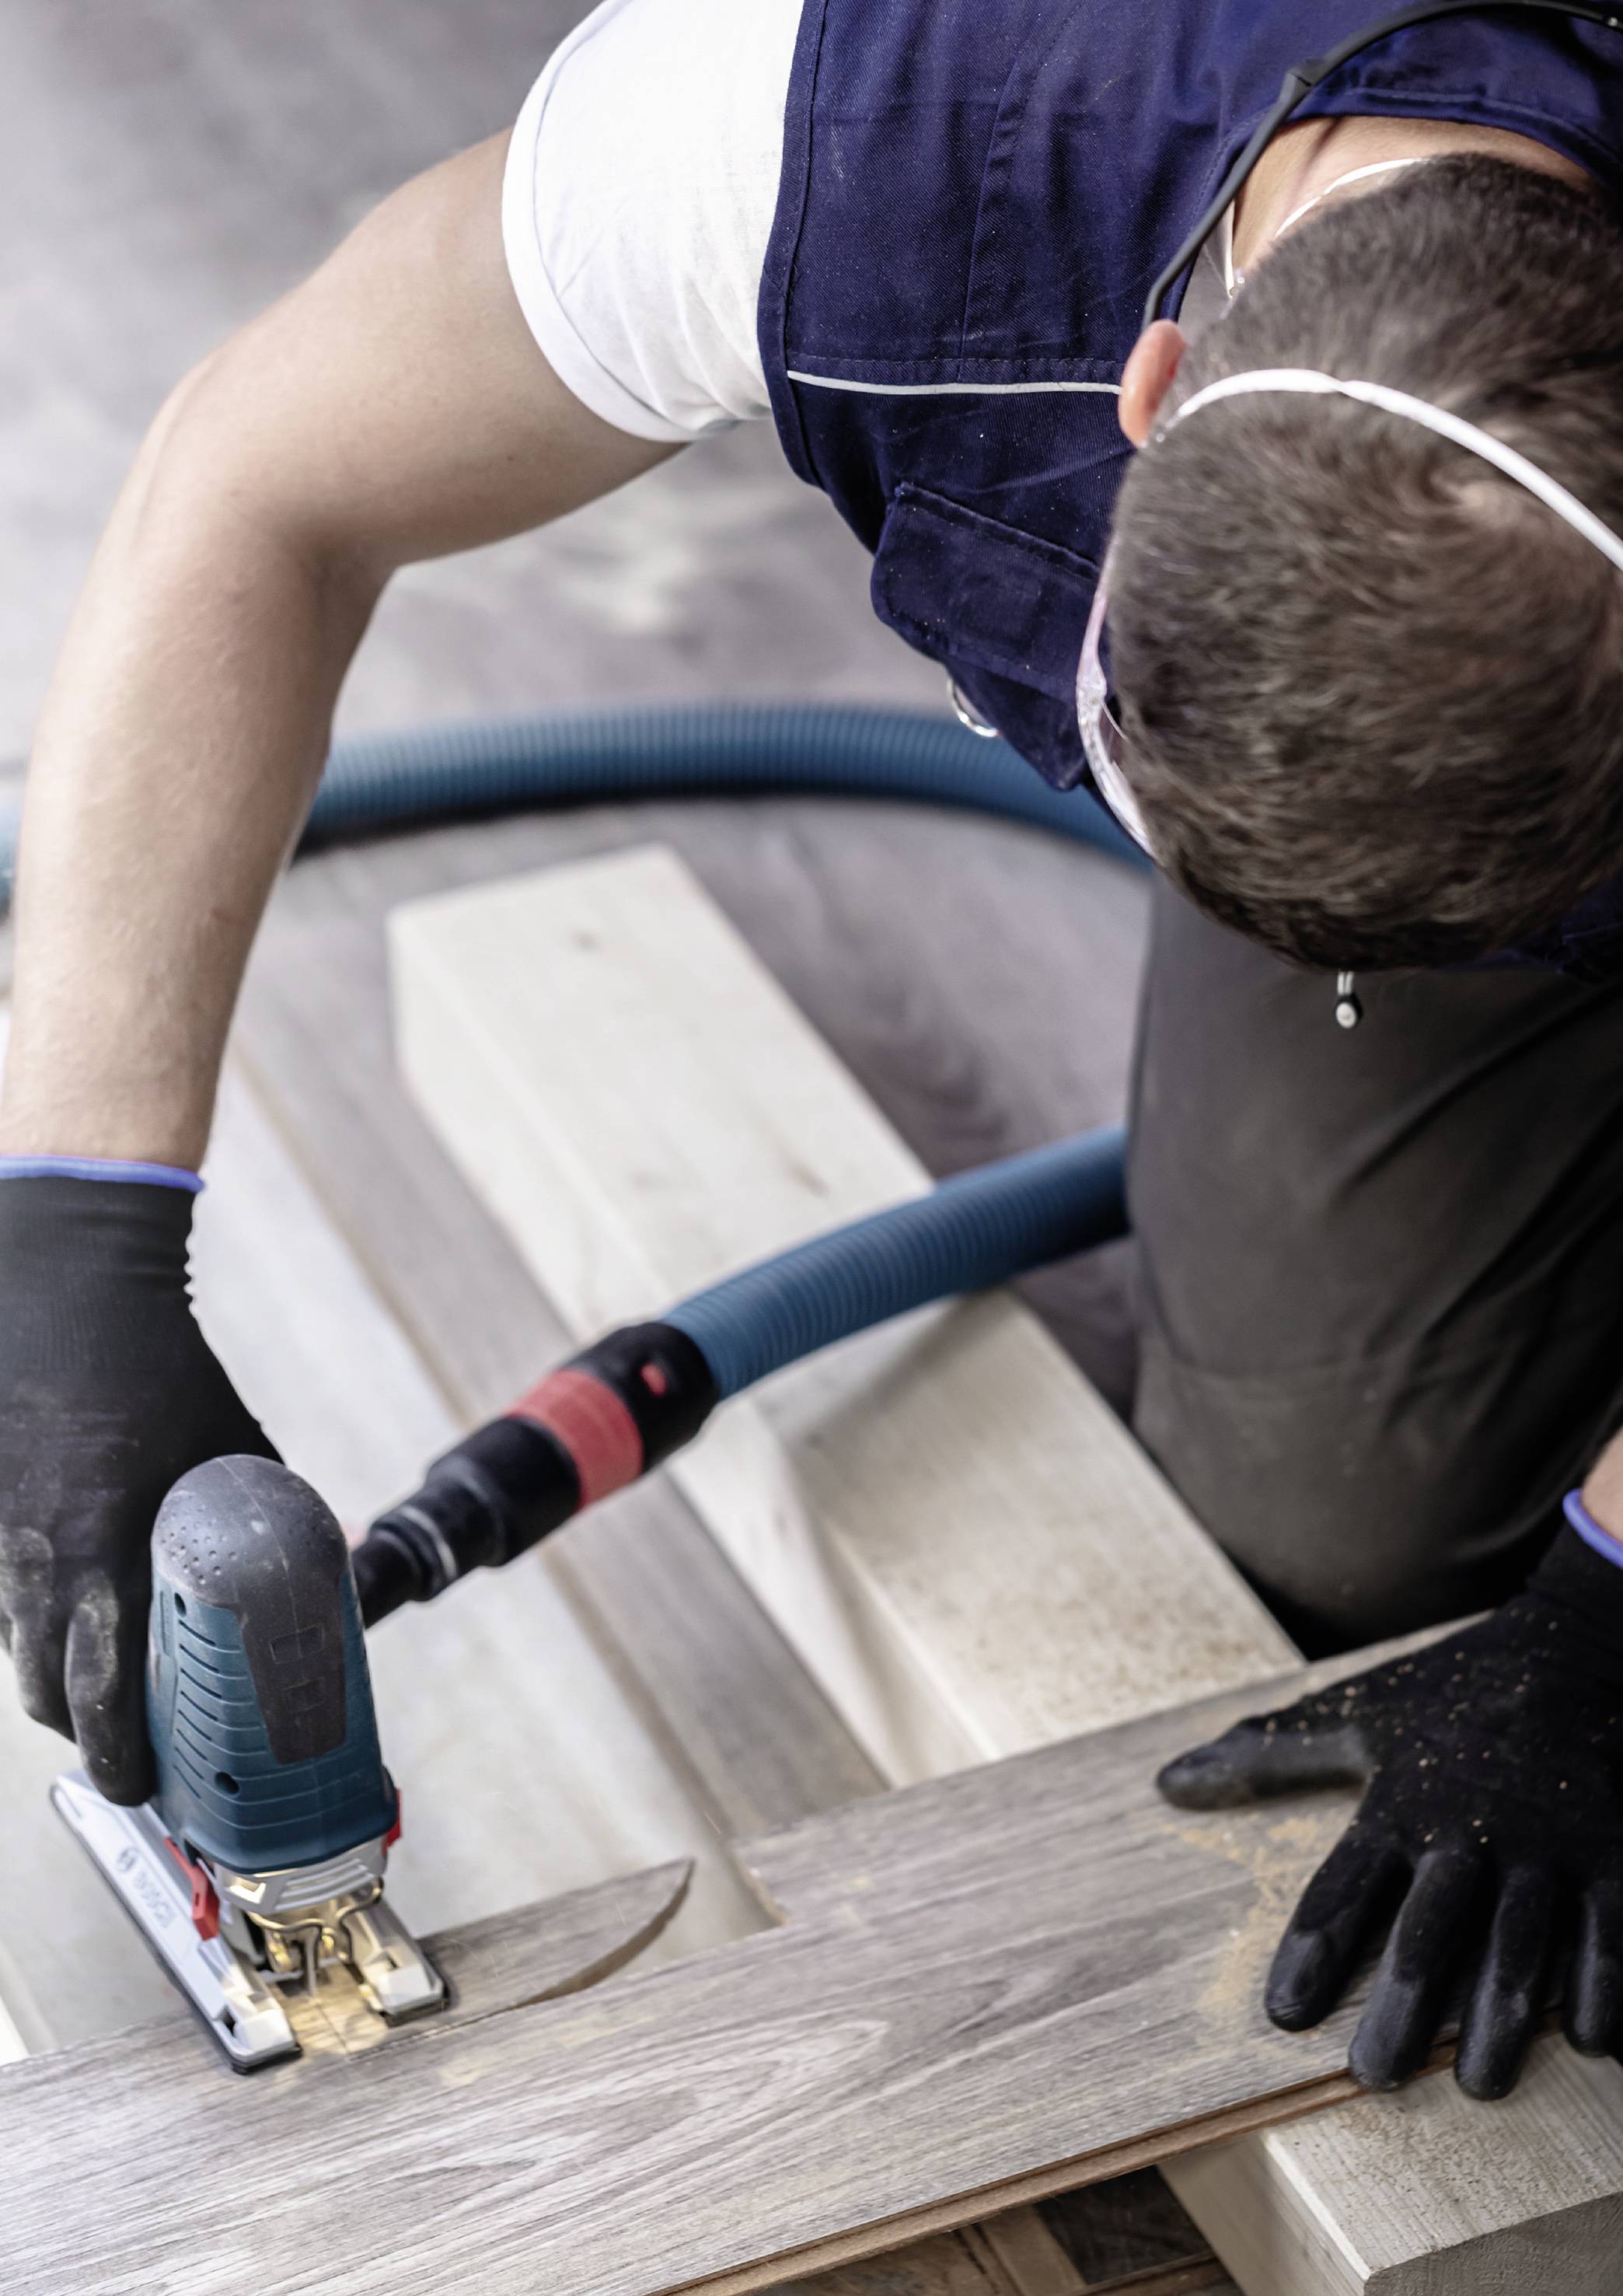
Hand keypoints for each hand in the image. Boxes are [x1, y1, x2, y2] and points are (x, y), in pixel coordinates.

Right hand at [0, 1175, 276, 1802]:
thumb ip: (266, 1519)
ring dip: (56, 1674)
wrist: (63, 1286)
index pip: (96, 1700)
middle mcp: (34, 1561)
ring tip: (103, 1682)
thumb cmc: (161, 1368)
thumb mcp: (231, 1448)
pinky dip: (31, 1614)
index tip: (144, 1786)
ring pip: (15, 1643)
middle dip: (86, 1732)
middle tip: (130, 1745)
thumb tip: (321, 1572)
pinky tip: (68, 1603)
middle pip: (45, 1693)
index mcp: (102, 1555)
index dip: (120, 1759)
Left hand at [1157, 1525, 1622, 2098]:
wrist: (1572, 1647)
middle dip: (1405, 2007)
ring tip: (1481, 2085)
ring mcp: (1548, 1846)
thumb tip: (1167, 1783)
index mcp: (1401, 1798)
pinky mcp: (1613, 1857)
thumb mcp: (1355, 1714)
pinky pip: (1611, 1934)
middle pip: (1430, 1929)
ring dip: (1502, 2019)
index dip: (1314, 1951)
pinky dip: (1605, 1988)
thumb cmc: (1448, 1695)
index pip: (1345, 1886)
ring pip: (1523, 1944)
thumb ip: (1266, 1757)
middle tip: (1376, 2078)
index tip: (1284, 2016)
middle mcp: (1471, 1828)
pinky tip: (1592, 2043)